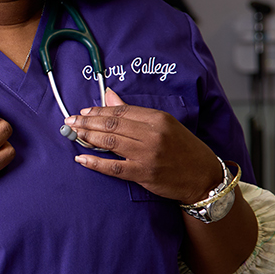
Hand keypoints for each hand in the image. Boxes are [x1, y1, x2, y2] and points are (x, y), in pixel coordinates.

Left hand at [64, 89, 221, 201]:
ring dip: (87, 137)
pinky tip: (81, 158)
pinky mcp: (144, 173)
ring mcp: (147, 155)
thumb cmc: (184, 149)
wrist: (204, 177)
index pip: (121, 111)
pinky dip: (95, 162)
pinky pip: (113, 167)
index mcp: (158, 119)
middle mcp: (153, 134)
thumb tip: (109, 96)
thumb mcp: (165, 125)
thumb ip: (136, 112)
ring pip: (110, 143)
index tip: (83, 112)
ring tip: (72, 134)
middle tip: (69, 121)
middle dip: (87, 122)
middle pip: (112, 125)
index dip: (99, 110)